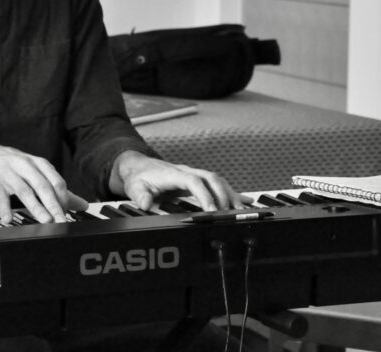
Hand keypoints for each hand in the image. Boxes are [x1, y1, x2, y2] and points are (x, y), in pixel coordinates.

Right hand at [0, 144, 88, 223]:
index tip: (68, 213)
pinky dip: (4, 208)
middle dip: (53, 204)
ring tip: (45, 220)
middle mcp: (25, 167)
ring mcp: (9, 175)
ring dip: (35, 206)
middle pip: (42, 186)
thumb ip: (59, 189)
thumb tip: (83, 204)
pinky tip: (8, 220)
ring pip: (24, 191)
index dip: (64, 198)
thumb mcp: (38, 172)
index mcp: (39, 164)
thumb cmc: (17, 166)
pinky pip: (1, 197)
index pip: (56, 181)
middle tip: (62, 220)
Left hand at [111, 150, 244, 211]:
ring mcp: (193, 175)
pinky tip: (245, 201)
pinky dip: (231, 193)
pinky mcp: (197, 181)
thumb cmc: (139, 177)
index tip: (212, 210)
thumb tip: (145, 204)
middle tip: (230, 214)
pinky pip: (217, 185)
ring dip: (230, 194)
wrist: (138, 167)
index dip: (205, 195)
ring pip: (217, 181)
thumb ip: (140, 195)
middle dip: (223, 195)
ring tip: (240, 211)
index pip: (194, 182)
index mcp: (174, 174)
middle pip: (211, 179)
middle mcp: (187, 172)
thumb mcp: (134, 187)